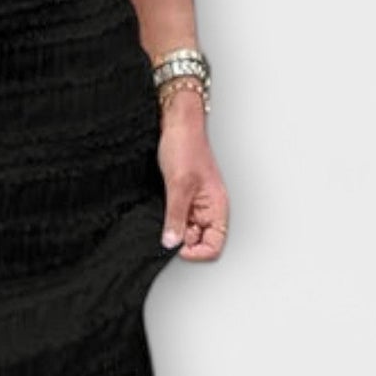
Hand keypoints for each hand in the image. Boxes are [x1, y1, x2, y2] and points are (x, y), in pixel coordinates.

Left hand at [156, 90, 228, 261]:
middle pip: (199, 241)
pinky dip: (167, 218)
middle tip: (166, 229)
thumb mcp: (179, 185)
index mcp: (217, 207)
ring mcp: (195, 203)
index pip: (214, 245)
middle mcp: (208, 208)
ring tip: (162, 215)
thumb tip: (172, 242)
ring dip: (173, 228)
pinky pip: (176, 217)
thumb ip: (176, 216)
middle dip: (182, 240)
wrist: (176, 123)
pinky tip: (158, 210)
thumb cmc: (185, 146)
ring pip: (185, 230)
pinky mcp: (181, 196)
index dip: (196, 252)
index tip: (176, 247)